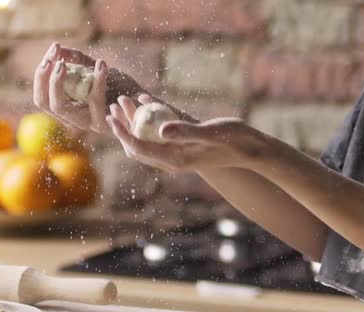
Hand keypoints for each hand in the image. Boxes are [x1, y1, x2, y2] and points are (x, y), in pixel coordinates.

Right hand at [33, 43, 143, 133]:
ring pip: (63, 107)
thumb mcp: (96, 70)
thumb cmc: (121, 87)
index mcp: (69, 108)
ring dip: (60, 83)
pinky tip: (102, 65)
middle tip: (56, 60)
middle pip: (47, 104)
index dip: (41, 75)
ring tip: (66, 62)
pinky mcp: (106, 123)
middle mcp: (75, 119)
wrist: (147, 102)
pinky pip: (94, 104)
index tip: (52, 52)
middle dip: (46, 80)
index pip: (42, 97)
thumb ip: (78, 60)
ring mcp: (89, 123)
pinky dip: (96, 82)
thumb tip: (57, 48)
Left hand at [106, 94, 270, 172]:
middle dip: (124, 127)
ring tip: (124, 100)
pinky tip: (147, 100)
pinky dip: (151, 117)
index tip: (111, 118)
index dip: (123, 133)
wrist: (252, 149)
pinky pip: (161, 132)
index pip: (140, 149)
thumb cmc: (234, 141)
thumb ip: (186, 132)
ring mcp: (178, 152)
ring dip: (134, 120)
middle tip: (113, 107)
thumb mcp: (210, 133)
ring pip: (148, 138)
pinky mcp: (185, 143)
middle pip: (139, 145)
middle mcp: (173, 158)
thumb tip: (160, 129)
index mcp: (175, 159)